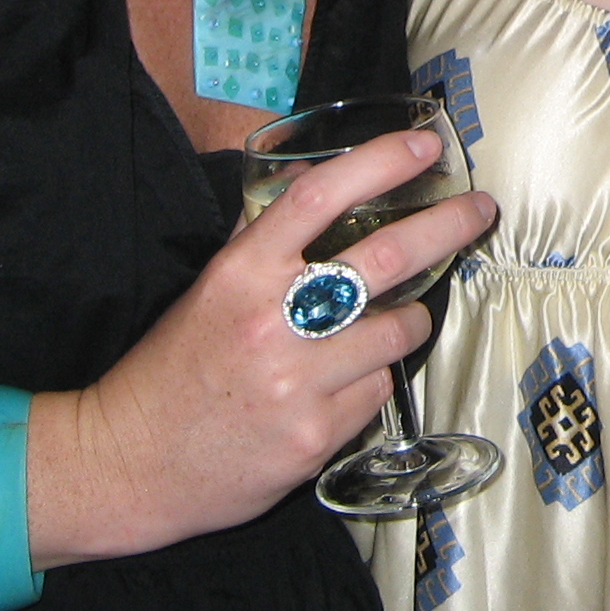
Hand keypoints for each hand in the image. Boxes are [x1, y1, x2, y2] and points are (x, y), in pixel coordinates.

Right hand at [25, 126, 496, 566]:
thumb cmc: (176, 367)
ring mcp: (298, 382)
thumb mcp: (211, 289)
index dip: (381, 163)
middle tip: (479, 211)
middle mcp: (272, 321)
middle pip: (387, 256)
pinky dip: (374, 379)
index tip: (427, 146)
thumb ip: (263, 240)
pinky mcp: (316, 436)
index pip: (320, 196)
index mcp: (240, 272)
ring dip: (410, 320)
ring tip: (395, 320)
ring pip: (398, 331)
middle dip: (448, 226)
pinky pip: (378, 390)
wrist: (130, 464)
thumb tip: (316, 186)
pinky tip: (343, 384)